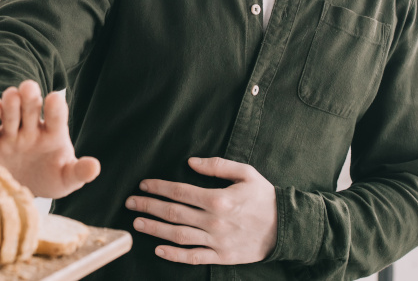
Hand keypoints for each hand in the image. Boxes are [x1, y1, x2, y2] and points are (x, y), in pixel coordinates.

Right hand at [0, 80, 100, 198]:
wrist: (21, 194)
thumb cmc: (49, 179)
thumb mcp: (67, 179)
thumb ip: (79, 172)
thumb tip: (95, 167)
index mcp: (53, 133)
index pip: (56, 117)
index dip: (55, 108)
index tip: (55, 98)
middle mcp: (31, 129)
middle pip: (31, 108)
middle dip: (30, 97)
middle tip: (29, 88)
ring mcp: (10, 134)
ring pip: (10, 114)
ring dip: (11, 104)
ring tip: (12, 95)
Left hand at [125, 156, 277, 265]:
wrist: (287, 227)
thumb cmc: (265, 198)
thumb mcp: (246, 173)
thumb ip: (218, 165)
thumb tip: (191, 161)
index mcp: (219, 198)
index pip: (180, 191)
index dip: (158, 187)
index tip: (143, 185)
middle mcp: (214, 221)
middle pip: (173, 213)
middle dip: (148, 207)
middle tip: (130, 203)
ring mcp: (217, 241)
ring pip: (178, 235)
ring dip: (155, 229)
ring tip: (137, 224)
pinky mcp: (222, 256)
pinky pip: (194, 257)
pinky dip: (174, 255)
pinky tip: (158, 249)